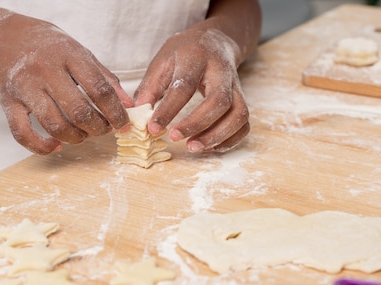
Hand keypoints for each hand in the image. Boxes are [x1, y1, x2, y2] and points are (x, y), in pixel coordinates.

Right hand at [0, 12, 133, 153]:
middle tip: (104, 130)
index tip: (124, 125)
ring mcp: (24, 87)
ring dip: (75, 138)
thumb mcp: (80, 52)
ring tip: (83, 135)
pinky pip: (22, 134)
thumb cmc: (47, 46)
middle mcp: (45, 70)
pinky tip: (56, 145)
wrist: (0, 35)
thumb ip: (106, 78)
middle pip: (79, 111)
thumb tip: (129, 106)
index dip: (116, 112)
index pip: (100, 89)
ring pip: (54, 125)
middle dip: (98, 128)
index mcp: (68, 55)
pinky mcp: (7, 102)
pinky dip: (41, 147)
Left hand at [133, 24, 249, 152]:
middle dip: (197, 124)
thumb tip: (137, 116)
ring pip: (238, 114)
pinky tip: (210, 146)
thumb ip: (150, 88)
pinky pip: (244, 124)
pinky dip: (230, 140)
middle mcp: (222, 72)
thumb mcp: (162, 61)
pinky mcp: (243, 99)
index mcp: (197, 58)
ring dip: (217, 136)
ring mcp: (237, 86)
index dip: (168, 110)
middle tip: (175, 138)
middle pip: (219, 101)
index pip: (184, 86)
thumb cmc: (185, 53)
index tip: (153, 128)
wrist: (216, 40)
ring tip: (193, 147)